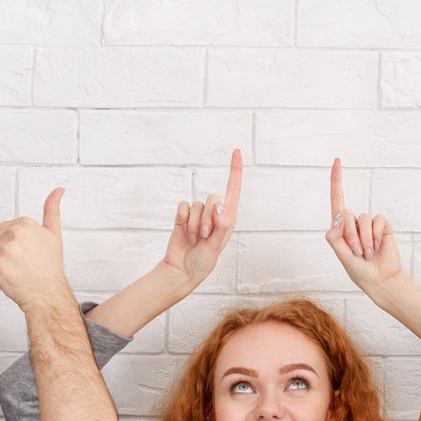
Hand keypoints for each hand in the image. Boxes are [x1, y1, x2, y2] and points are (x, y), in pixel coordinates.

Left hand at [0, 190, 76, 312]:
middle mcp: (15, 233)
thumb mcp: (53, 234)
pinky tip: (4, 279)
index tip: (25, 255)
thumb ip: (52, 210)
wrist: (49, 294)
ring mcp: (6, 249)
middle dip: (0, 256)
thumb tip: (58, 190)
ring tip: (14, 273)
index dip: (9, 247)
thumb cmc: (49, 268)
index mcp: (25, 223)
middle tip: (20, 266)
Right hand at [161, 149, 241, 285]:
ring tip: (195, 239)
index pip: (233, 189)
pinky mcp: (184, 216)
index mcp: (228, 217)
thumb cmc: (204, 260)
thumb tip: (220, 206)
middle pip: (212, 198)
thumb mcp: (217, 245)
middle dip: (207, 219)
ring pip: (196, 205)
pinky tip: (184, 232)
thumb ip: (220, 225)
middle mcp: (215, 213)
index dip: (235, 170)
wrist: (182, 269)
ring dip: (194, 224)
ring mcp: (199, 214)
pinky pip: (183, 207)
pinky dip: (182, 220)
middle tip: (205, 236)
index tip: (237, 152)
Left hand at [326, 158, 405, 293]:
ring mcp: (369, 224)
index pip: (337, 199)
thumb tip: (340, 215)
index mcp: (340, 227)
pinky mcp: (383, 226)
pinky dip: (374, 236)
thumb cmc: (358, 270)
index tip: (338, 160)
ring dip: (363, 240)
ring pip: (362, 219)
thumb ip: (334, 235)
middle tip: (356, 253)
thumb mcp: (340, 254)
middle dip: (350, 235)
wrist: (380, 280)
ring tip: (366, 254)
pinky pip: (376, 221)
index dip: (336, 180)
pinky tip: (377, 247)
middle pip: (346, 214)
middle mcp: (354, 222)